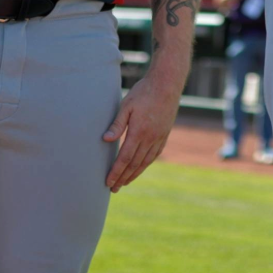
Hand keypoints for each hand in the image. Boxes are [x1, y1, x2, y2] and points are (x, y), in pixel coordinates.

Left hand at [103, 67, 182, 190]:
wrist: (167, 84)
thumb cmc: (144, 92)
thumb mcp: (126, 105)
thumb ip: (117, 124)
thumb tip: (105, 140)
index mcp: (139, 132)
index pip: (124, 158)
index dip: (116, 172)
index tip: (108, 182)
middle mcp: (150, 138)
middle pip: (134, 164)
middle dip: (123, 178)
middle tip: (113, 188)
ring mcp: (159, 137)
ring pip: (145, 162)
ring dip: (134, 174)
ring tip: (125, 182)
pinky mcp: (164, 135)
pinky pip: (154, 154)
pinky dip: (146, 164)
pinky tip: (141, 168)